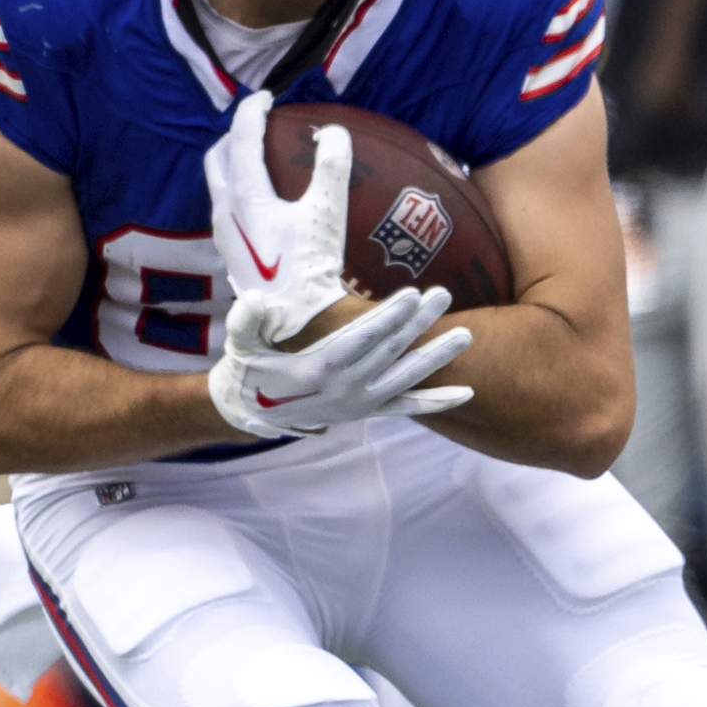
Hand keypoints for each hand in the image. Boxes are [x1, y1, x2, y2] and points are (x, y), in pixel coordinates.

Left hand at [204, 91, 350, 332]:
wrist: (293, 325)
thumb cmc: (311, 269)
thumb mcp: (328, 213)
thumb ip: (332, 167)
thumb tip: (334, 132)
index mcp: (243, 195)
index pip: (240, 137)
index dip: (252, 111)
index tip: (267, 97)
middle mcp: (225, 212)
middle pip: (217, 158)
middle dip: (234, 135)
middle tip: (259, 125)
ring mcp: (224, 235)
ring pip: (219, 184)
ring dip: (234, 164)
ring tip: (262, 158)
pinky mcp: (231, 254)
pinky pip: (227, 208)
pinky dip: (240, 190)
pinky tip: (266, 201)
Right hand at [208, 285, 473, 437]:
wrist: (250, 411)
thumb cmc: (248, 367)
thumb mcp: (240, 342)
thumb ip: (247, 321)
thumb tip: (256, 300)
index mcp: (318, 368)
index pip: (362, 339)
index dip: (389, 318)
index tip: (413, 295)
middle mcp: (345, 389)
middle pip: (389, 352)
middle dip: (418, 323)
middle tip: (444, 295)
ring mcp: (359, 403)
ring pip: (406, 378)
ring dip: (436, 357)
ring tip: (465, 335)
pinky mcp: (366, 411)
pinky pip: (407, 408)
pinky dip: (436, 402)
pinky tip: (466, 394)